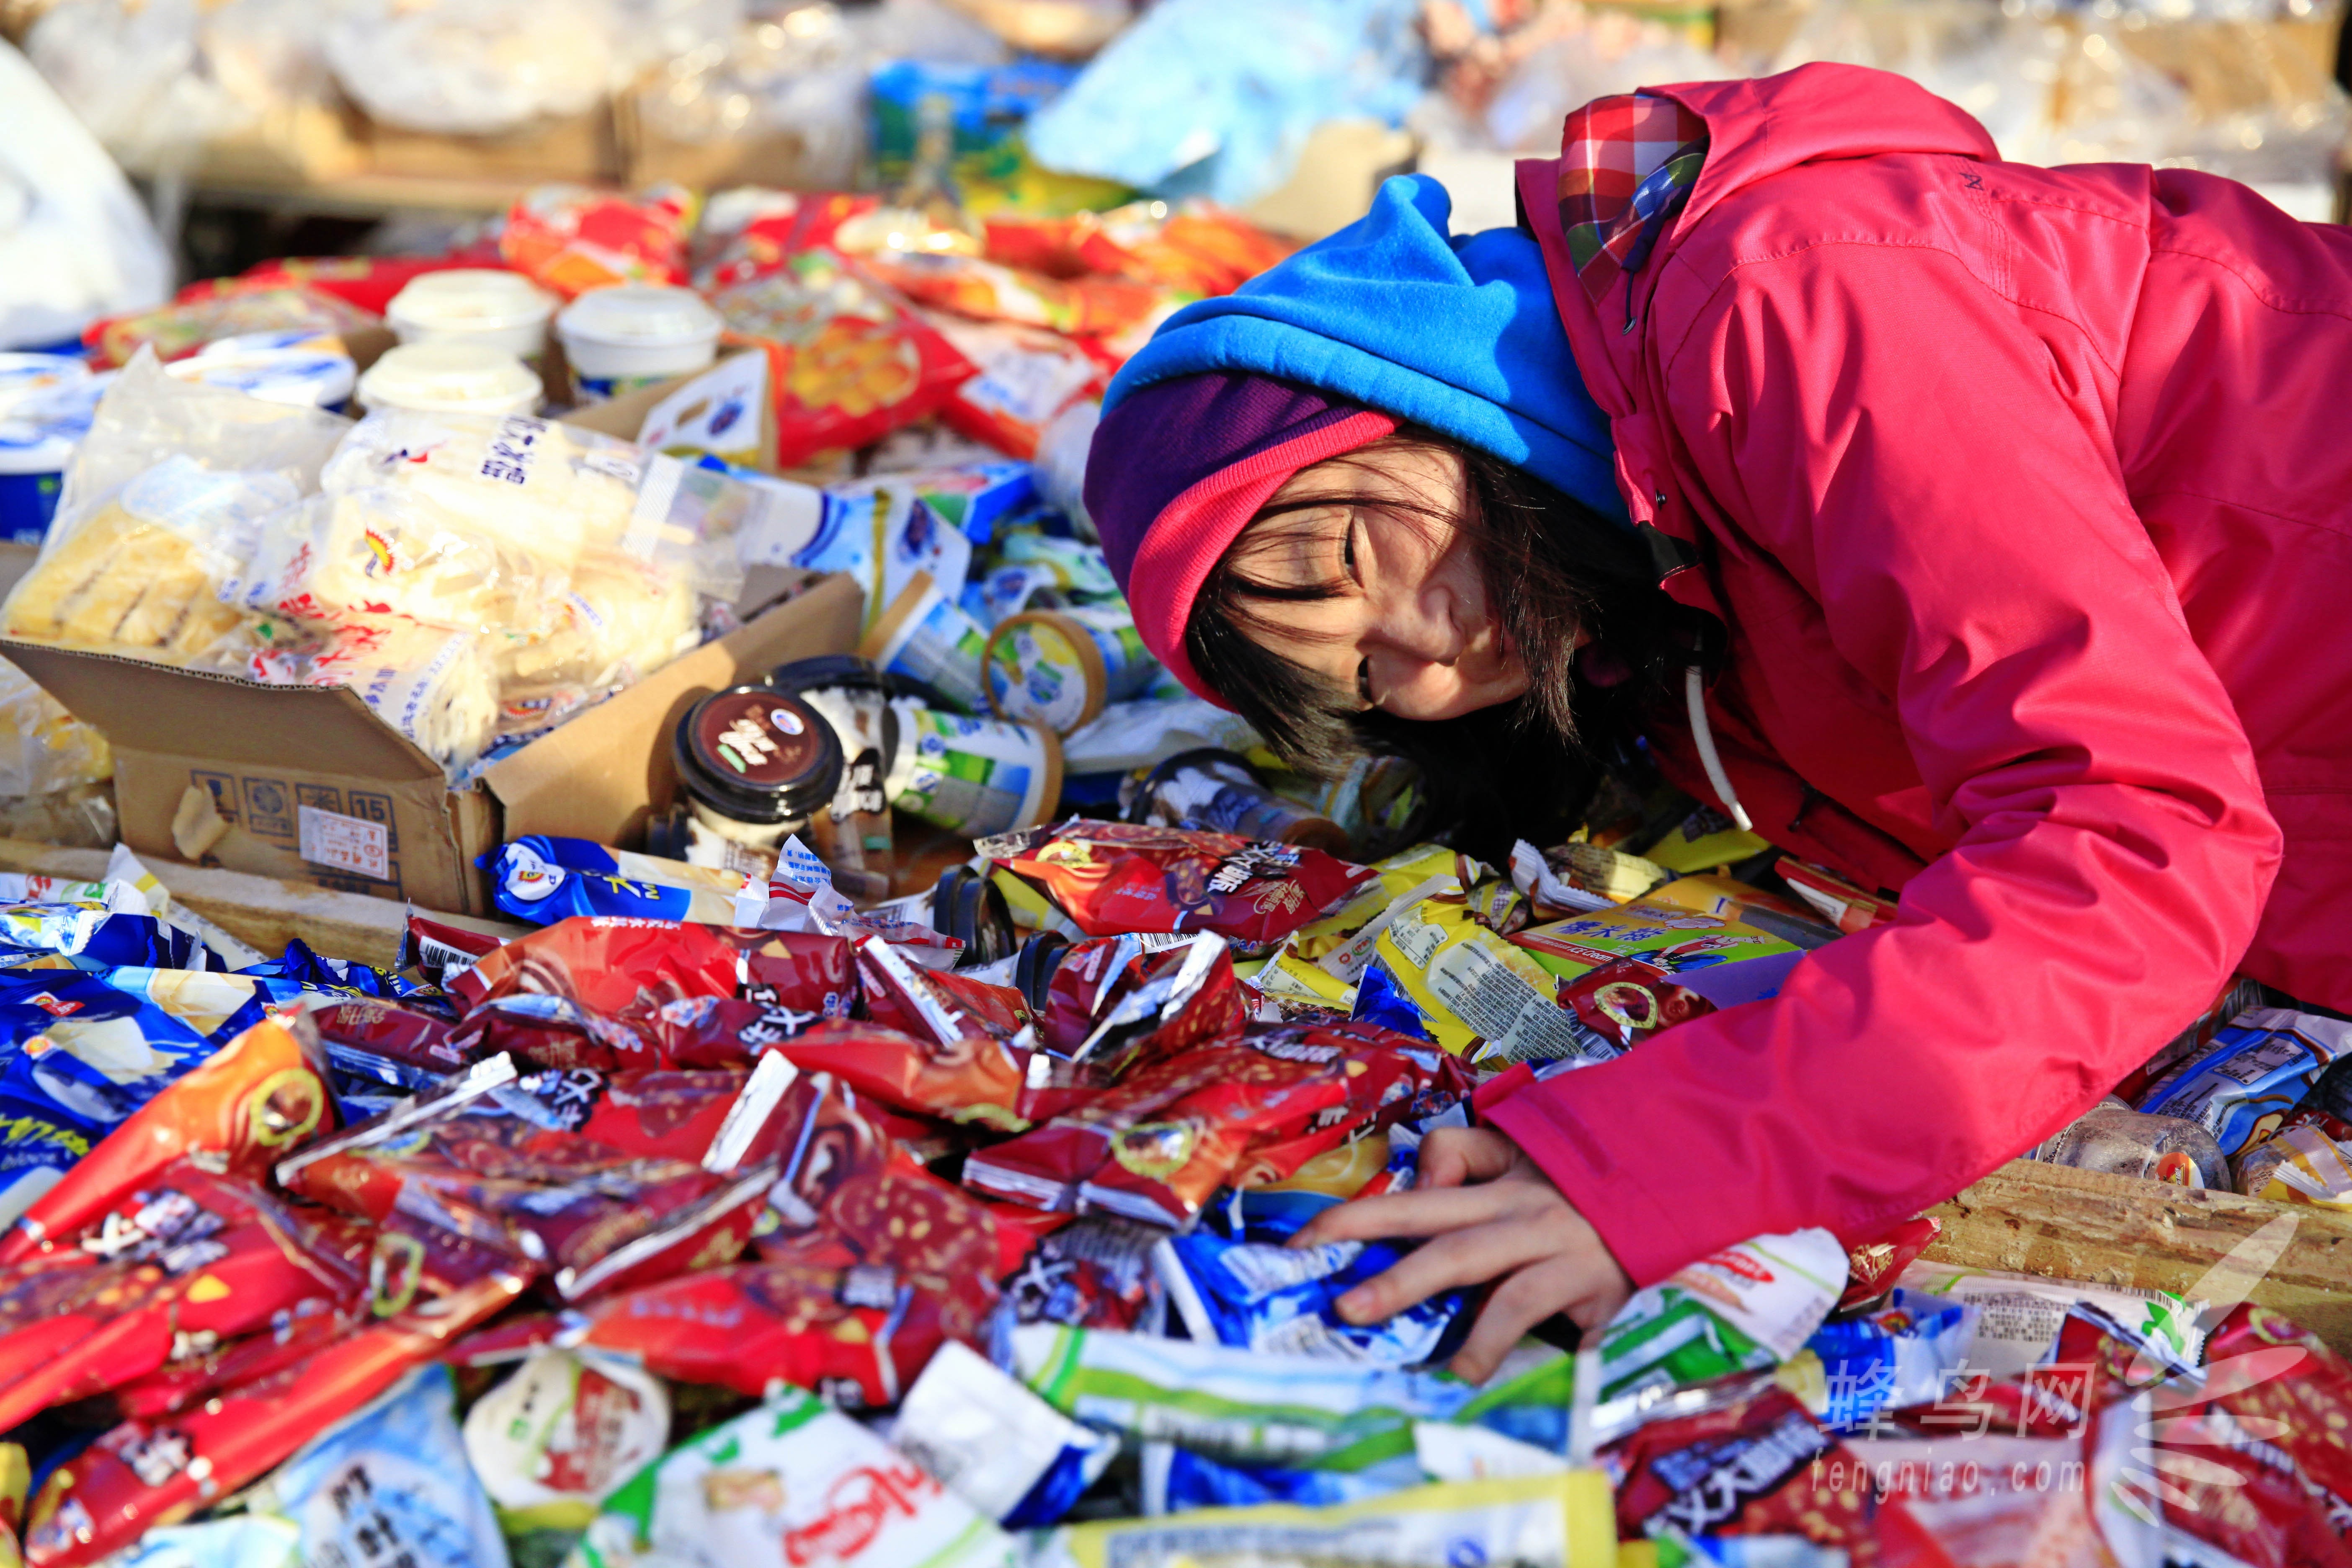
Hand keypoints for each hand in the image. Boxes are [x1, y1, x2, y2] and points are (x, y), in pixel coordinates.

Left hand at [1290, 1126, 1634, 1383]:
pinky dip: (1498, 1346)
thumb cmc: (1584, 1184)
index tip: (1304, 1243)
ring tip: (1399, 1343)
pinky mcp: (1591, 1288)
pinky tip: (1467, 1372)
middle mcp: (1522, 1212)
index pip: (1421, 1187)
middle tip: (1334, 1300)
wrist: (1675, 1186)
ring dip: (1439, 1312)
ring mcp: (1556, 1250)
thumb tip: (1417, 1185)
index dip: (1362, 1213)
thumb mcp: (1524, 1155)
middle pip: (1439, 1231)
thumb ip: (1463, 1157)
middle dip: (1381, 1262)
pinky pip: (1535, 1317)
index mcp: (1501, 1182)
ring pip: (1488, 1280)